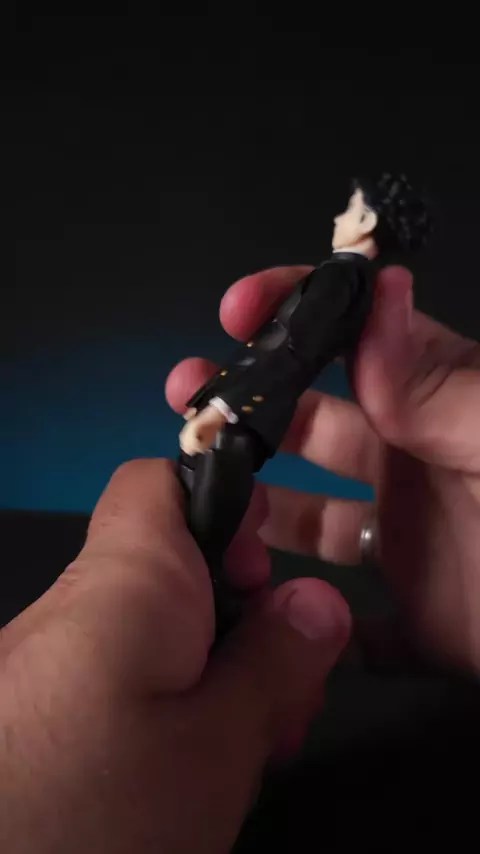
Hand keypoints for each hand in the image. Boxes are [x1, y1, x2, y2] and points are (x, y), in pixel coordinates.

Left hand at [0, 459, 349, 853]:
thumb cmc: (104, 805)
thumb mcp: (219, 743)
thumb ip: (275, 663)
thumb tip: (321, 597)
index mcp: (125, 580)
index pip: (159, 480)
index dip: (226, 499)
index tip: (271, 568)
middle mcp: (75, 603)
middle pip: (174, 568)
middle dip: (245, 615)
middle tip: (287, 693)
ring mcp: (49, 658)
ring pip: (154, 630)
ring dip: (216, 668)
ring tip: (256, 742)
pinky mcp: (37, 705)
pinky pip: (117, 674)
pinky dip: (168, 699)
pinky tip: (196, 763)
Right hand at [167, 265, 479, 672]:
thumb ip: (442, 383)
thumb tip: (381, 292)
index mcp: (437, 410)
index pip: (358, 342)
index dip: (299, 312)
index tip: (238, 307)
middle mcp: (415, 470)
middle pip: (311, 428)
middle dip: (248, 405)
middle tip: (188, 396)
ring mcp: (414, 551)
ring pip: (310, 529)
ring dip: (255, 521)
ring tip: (198, 509)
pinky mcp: (423, 630)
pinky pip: (352, 631)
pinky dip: (310, 629)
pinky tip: (258, 614)